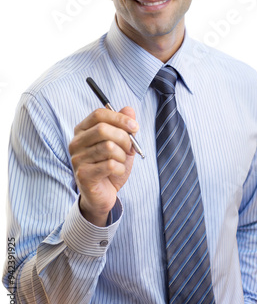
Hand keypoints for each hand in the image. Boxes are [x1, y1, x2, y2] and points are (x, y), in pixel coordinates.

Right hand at [69, 106, 138, 226]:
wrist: (104, 194)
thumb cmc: (111, 166)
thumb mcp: (122, 144)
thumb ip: (124, 126)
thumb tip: (128, 109)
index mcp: (82, 130)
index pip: (99, 114)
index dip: (119, 118)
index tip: (135, 126)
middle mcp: (76, 143)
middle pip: (103, 129)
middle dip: (124, 138)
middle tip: (131, 148)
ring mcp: (77, 159)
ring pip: (108, 147)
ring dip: (122, 156)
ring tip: (121, 162)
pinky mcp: (83, 175)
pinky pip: (109, 165)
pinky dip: (120, 168)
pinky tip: (117, 172)